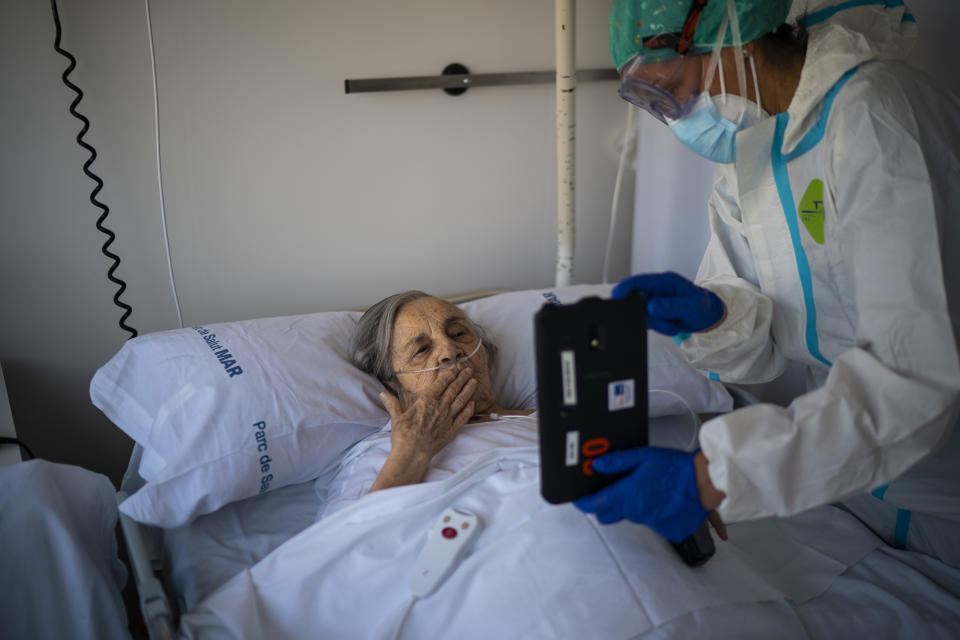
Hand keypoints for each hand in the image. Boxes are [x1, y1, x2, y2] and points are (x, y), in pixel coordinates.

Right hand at [371, 367, 476, 490]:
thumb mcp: (396, 417)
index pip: (441, 384)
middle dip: (462, 378)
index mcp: (426, 401)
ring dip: (468, 391)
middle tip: (469, 370)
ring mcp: (447, 419)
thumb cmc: (403, 435)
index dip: (450, 374)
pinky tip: (473, 403)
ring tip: (474, 382)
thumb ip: (392, 403)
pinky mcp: (451, 431)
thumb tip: (383, 393)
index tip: (456, 367)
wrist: (412, 454)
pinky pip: (462, 418)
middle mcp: (439, 407)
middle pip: (453, 390)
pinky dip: (468, 410)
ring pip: (461, 401)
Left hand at [573, 446, 707, 541]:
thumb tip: (597, 465)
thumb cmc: (675, 468)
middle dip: (603, 507)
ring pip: (630, 516)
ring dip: (630, 506)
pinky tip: (658, 498)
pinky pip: (649, 520)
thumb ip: (618, 461)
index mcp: (627, 495)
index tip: (580, 500)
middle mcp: (635, 512)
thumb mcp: (643, 456)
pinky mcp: (664, 529)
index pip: (595, 505)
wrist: (704, 484)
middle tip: (608, 492)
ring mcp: (649, 522)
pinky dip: (649, 511)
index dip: (584, 503)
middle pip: (608, 516)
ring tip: (642, 488)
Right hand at [612, 271, 724, 335]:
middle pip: (636, 298)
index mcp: (665, 282)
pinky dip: (658, 327)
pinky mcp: (653, 312)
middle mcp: (656, 290)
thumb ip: (671, 306)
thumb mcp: (690, 306)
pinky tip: (671, 326)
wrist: (707, 316)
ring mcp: (653, 301)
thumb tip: (651, 307)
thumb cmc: (702, 306)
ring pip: (642, 313)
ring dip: (656, 323)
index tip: (616, 295)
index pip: (640, 281)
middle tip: (659, 321)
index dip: (626, 287)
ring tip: (673, 324)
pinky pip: (647, 321)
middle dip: (642, 312)